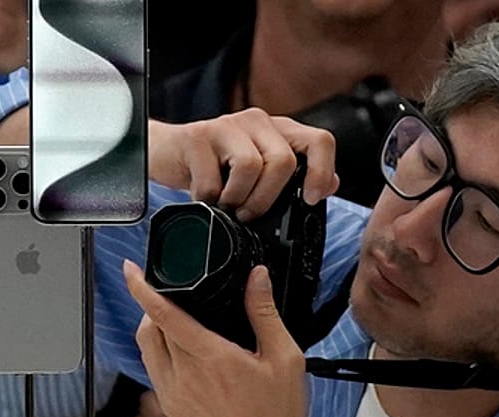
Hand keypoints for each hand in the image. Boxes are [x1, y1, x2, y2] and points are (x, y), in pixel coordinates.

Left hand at [124, 260, 311, 416]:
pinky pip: (153, 369)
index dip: (142, 287)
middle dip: (154, 306)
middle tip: (173, 296)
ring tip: (175, 321)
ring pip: (146, 348)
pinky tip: (183, 353)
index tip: (131, 269)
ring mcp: (173, 393)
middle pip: (149, 327)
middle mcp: (185, 374)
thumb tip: (256, 278)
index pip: (163, 313)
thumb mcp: (285, 358)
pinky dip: (159, 352)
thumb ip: (265, 313)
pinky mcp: (172, 407)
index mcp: (212, 357)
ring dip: (153, 328)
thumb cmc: (279, 415)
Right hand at [147, 110, 338, 220]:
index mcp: (279, 131)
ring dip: (240, 199)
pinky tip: (206, 197)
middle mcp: (257, 121)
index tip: (311, 199)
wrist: (166, 154)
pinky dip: (211, 200)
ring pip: (252, 167)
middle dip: (269, 198)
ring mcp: (227, 125)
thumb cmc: (218, 167)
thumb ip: (297, 178)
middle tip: (250, 213)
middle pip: (285, 161)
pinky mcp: (197, 136)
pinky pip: (214, 180)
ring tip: (228, 205)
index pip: (320, 141)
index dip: (322, 172)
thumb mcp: (262, 174)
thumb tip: (331, 185)